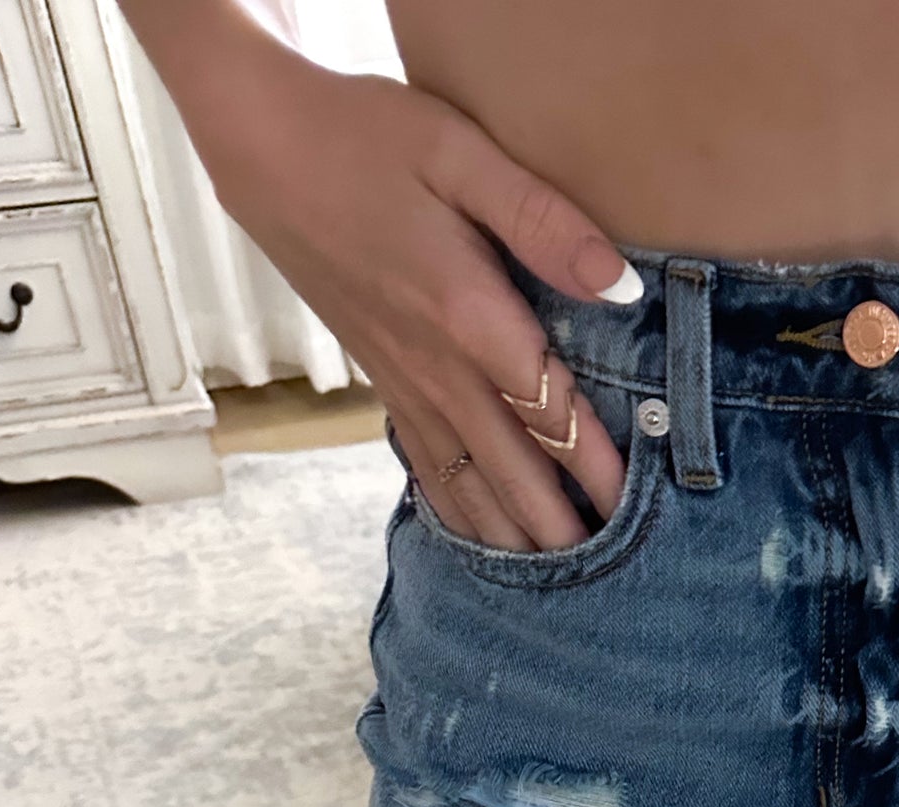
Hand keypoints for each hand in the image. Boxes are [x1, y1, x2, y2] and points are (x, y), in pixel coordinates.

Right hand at [191, 43, 630, 547]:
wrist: (261, 147)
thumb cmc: (366, 135)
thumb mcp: (461, 153)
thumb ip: (543, 221)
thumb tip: (618, 286)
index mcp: (468, 314)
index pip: (549, 410)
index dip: (597, 464)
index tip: (637, 509)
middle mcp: (436, 364)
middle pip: (511, 467)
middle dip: (558, 525)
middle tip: (606, 577)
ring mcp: (404, 378)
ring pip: (467, 479)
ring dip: (508, 531)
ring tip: (549, 578)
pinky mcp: (380, 376)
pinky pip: (425, 461)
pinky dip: (455, 507)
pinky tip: (478, 538)